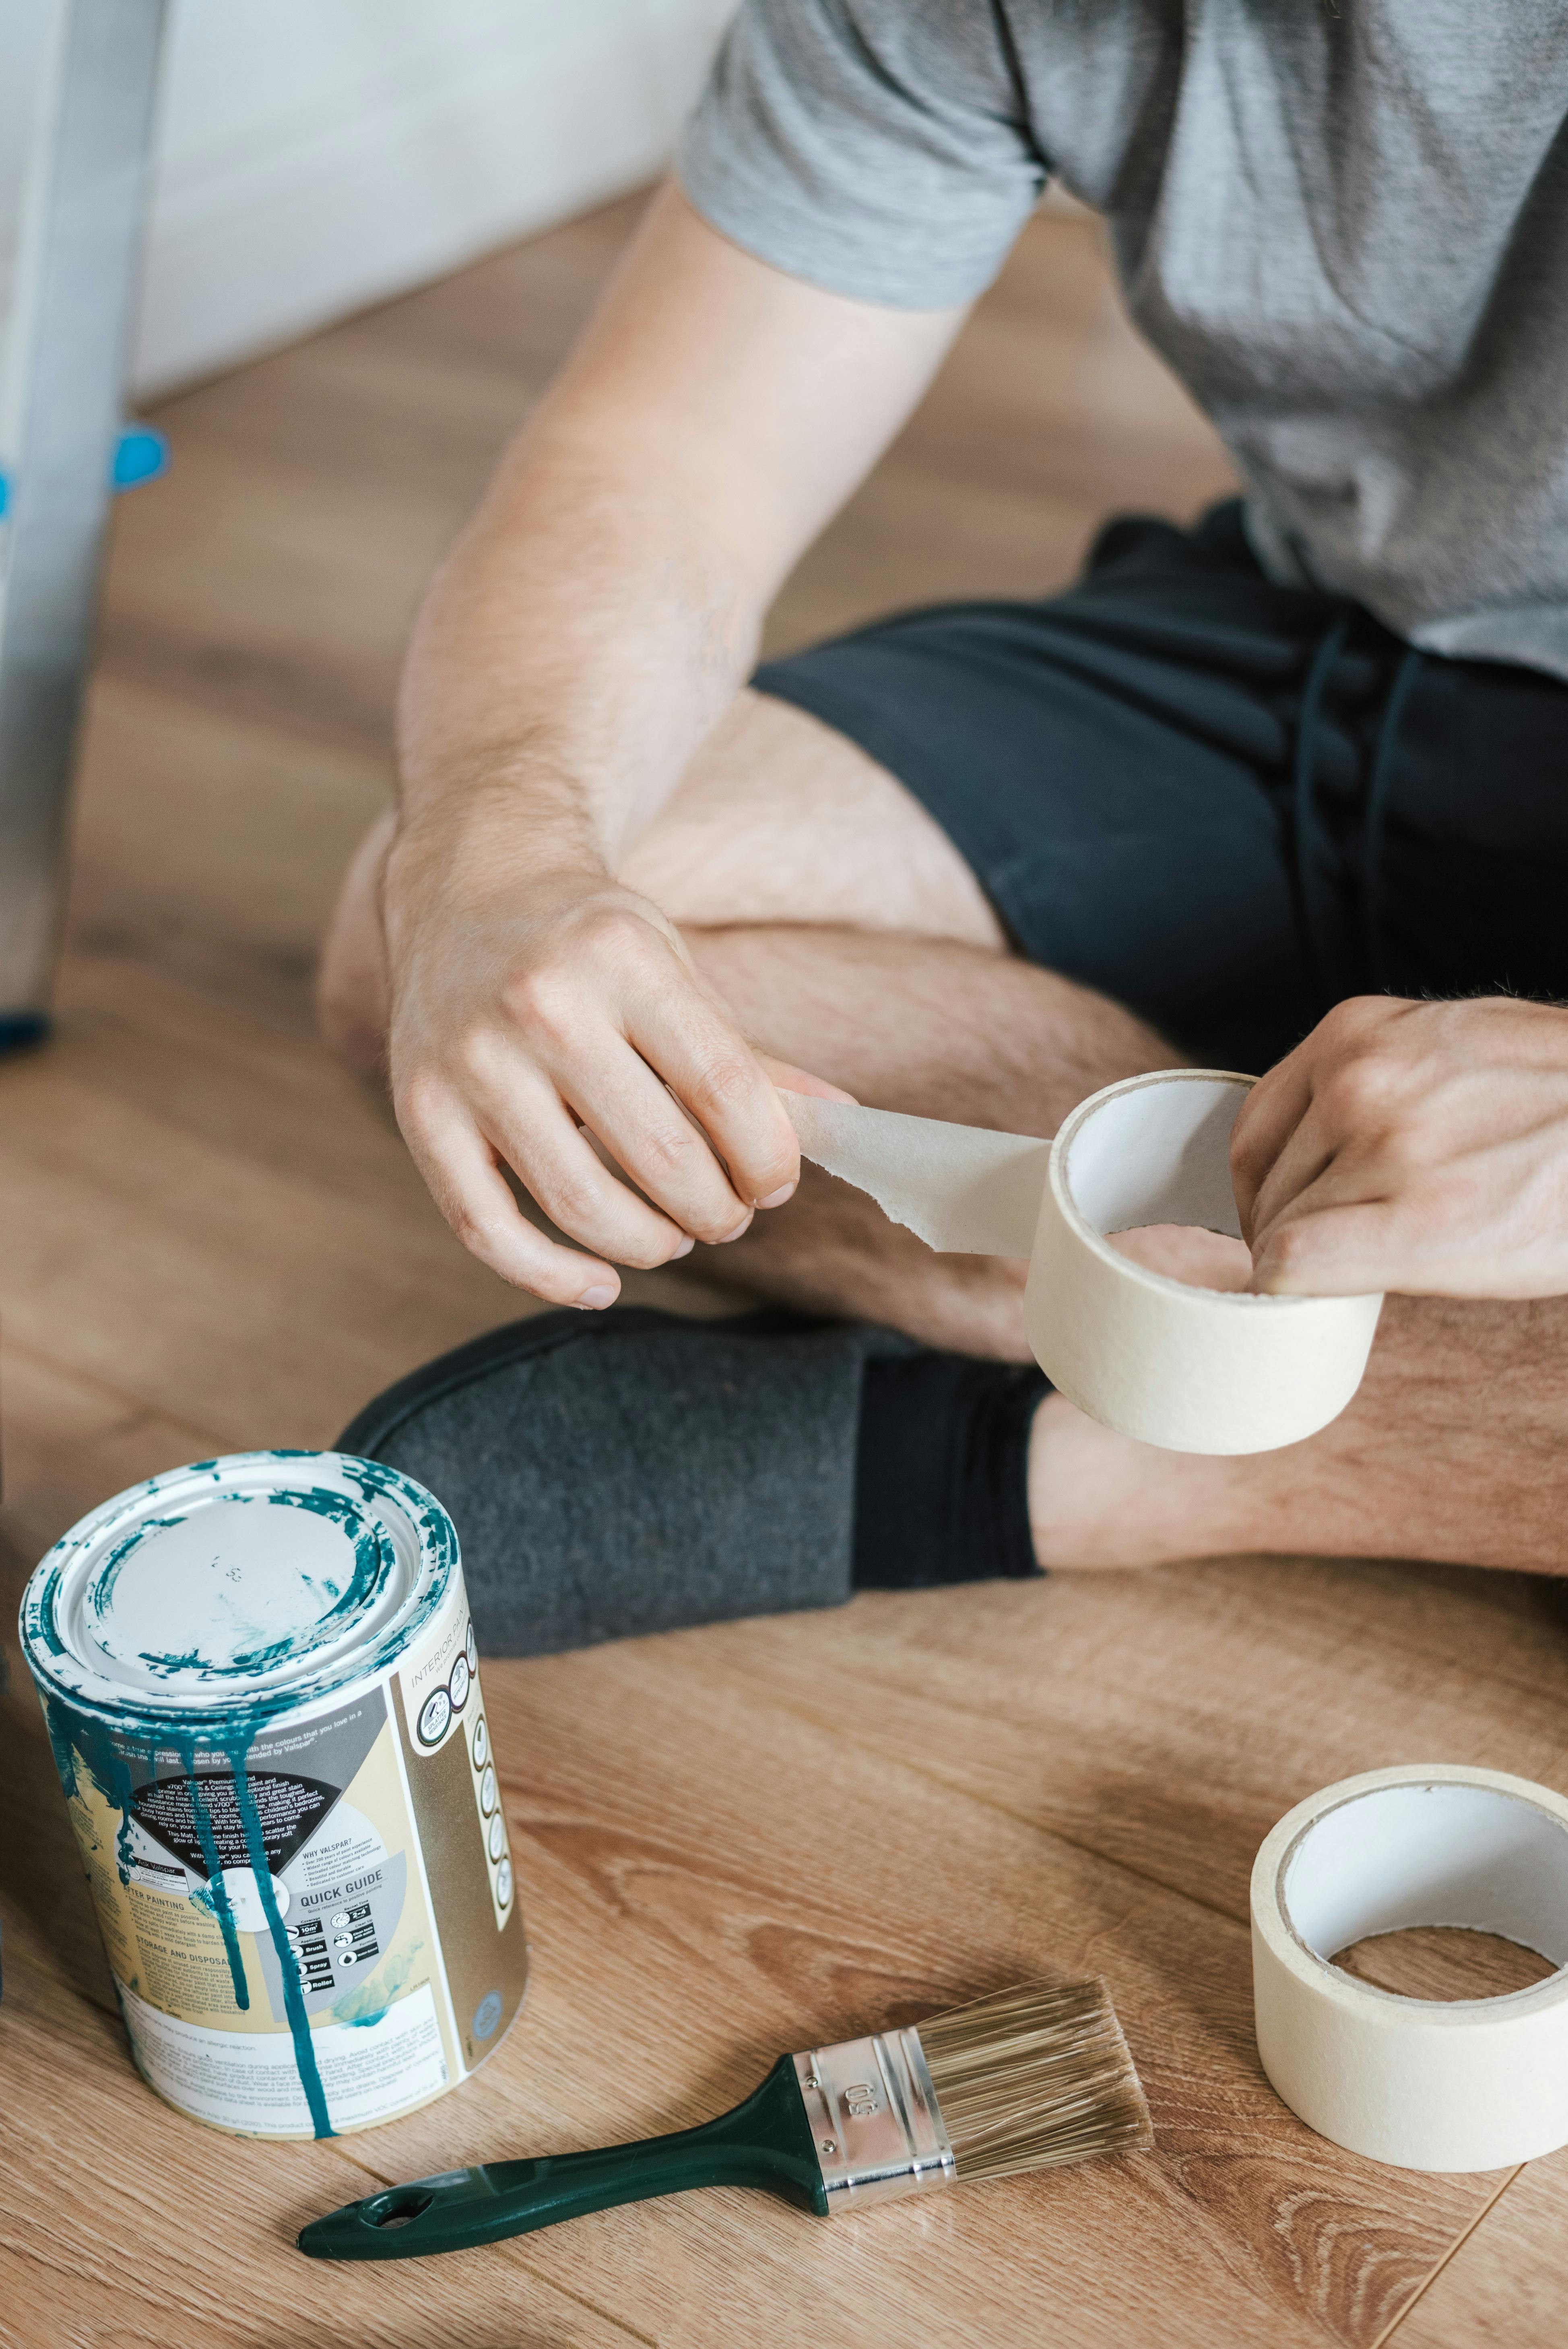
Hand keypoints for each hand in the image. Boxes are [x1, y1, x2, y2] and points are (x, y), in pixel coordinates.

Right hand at [382, 813, 848, 1305]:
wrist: (470, 884)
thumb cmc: (593, 943)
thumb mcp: (678, 971)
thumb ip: (750, 1058)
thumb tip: (841, 1125)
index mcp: (621, 958)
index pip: (726, 1091)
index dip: (769, 1160)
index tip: (776, 1182)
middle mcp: (539, 1005)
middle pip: (662, 1161)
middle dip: (718, 1211)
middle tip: (727, 1213)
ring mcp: (469, 1061)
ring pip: (581, 1207)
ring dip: (651, 1245)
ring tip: (675, 1234)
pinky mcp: (418, 1110)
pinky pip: (486, 1230)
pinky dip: (550, 1278)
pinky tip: (600, 1283)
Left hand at [1230, 995, 1567, 1298]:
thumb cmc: (1555, 1102)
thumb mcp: (1446, 1051)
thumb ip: (1371, 1080)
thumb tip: (1305, 1154)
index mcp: (1355, 1030)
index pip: (1253, 1130)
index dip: (1265, 1191)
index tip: (1290, 1223)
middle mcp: (1359, 1078)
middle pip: (1266, 1187)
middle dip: (1296, 1229)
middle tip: (1353, 1252)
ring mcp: (1386, 1144)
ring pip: (1280, 1232)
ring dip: (1318, 1262)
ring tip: (1389, 1259)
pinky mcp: (1419, 1218)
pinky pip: (1294, 1265)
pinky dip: (1298, 1289)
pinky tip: (1340, 1295)